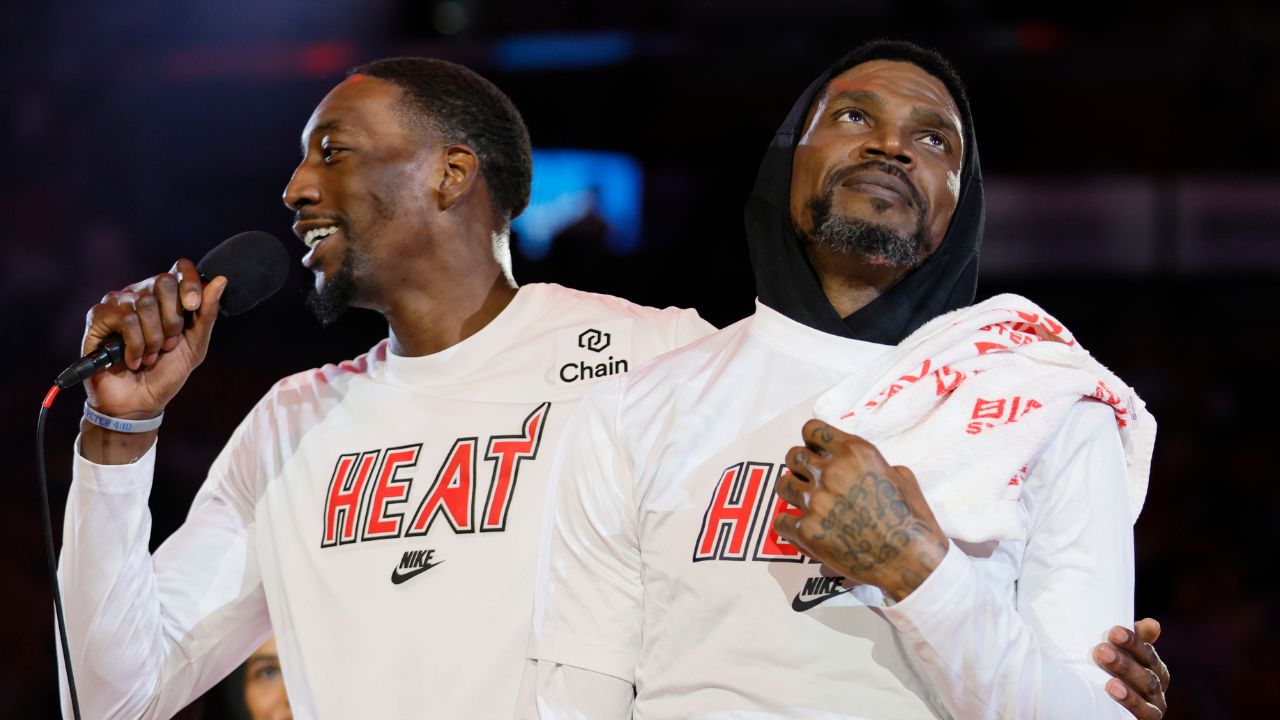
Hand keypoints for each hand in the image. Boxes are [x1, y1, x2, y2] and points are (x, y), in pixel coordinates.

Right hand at [81, 258, 224, 420]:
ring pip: (145, 303)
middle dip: (173, 320)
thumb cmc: (167, 373)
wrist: (139, 403)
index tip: (193, 306)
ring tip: (151, 357)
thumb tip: (220, 280)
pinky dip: (135, 345)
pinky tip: (133, 360)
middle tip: (169, 344)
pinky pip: (125, 318)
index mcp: (166, 297)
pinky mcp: (98, 317)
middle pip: (164, 282)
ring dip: (154, 339)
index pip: (179, 268)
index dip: (189, 282)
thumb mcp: (195, 345)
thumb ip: (207, 313)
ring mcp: (117, 303)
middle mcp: (140, 293)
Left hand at [773, 419, 948, 600]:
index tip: (816, 450)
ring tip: (805, 502)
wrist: (909, 562)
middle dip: (801, 465)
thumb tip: (858, 467)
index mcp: (854, 453)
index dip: (812, 441)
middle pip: (794, 456)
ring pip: (784, 485)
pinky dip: (790, 525)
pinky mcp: (806, 531)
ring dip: (793, 491)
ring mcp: (815, 501)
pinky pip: (781, 521)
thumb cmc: (912, 520)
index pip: (812, 430)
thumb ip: (874, 464)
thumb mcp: (902, 477)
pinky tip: (803, 528)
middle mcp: (830, 472)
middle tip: (811, 478)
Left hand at [1093, 618, 1169, 718]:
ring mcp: (1154, 706)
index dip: (1132, 642)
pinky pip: (1144, 713)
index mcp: (1152, 667)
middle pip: (1146, 673)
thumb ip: (1131, 640)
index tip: (1114, 631)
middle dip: (1124, 662)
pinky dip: (1131, 702)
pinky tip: (1114, 690)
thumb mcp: (1117, 655)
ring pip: (1146, 690)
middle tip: (1101, 650)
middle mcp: (1156, 686)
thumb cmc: (1108, 673)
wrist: (1100, 708)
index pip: (1146, 652)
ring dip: (1127, 681)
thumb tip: (1152, 623)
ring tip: (1108, 678)